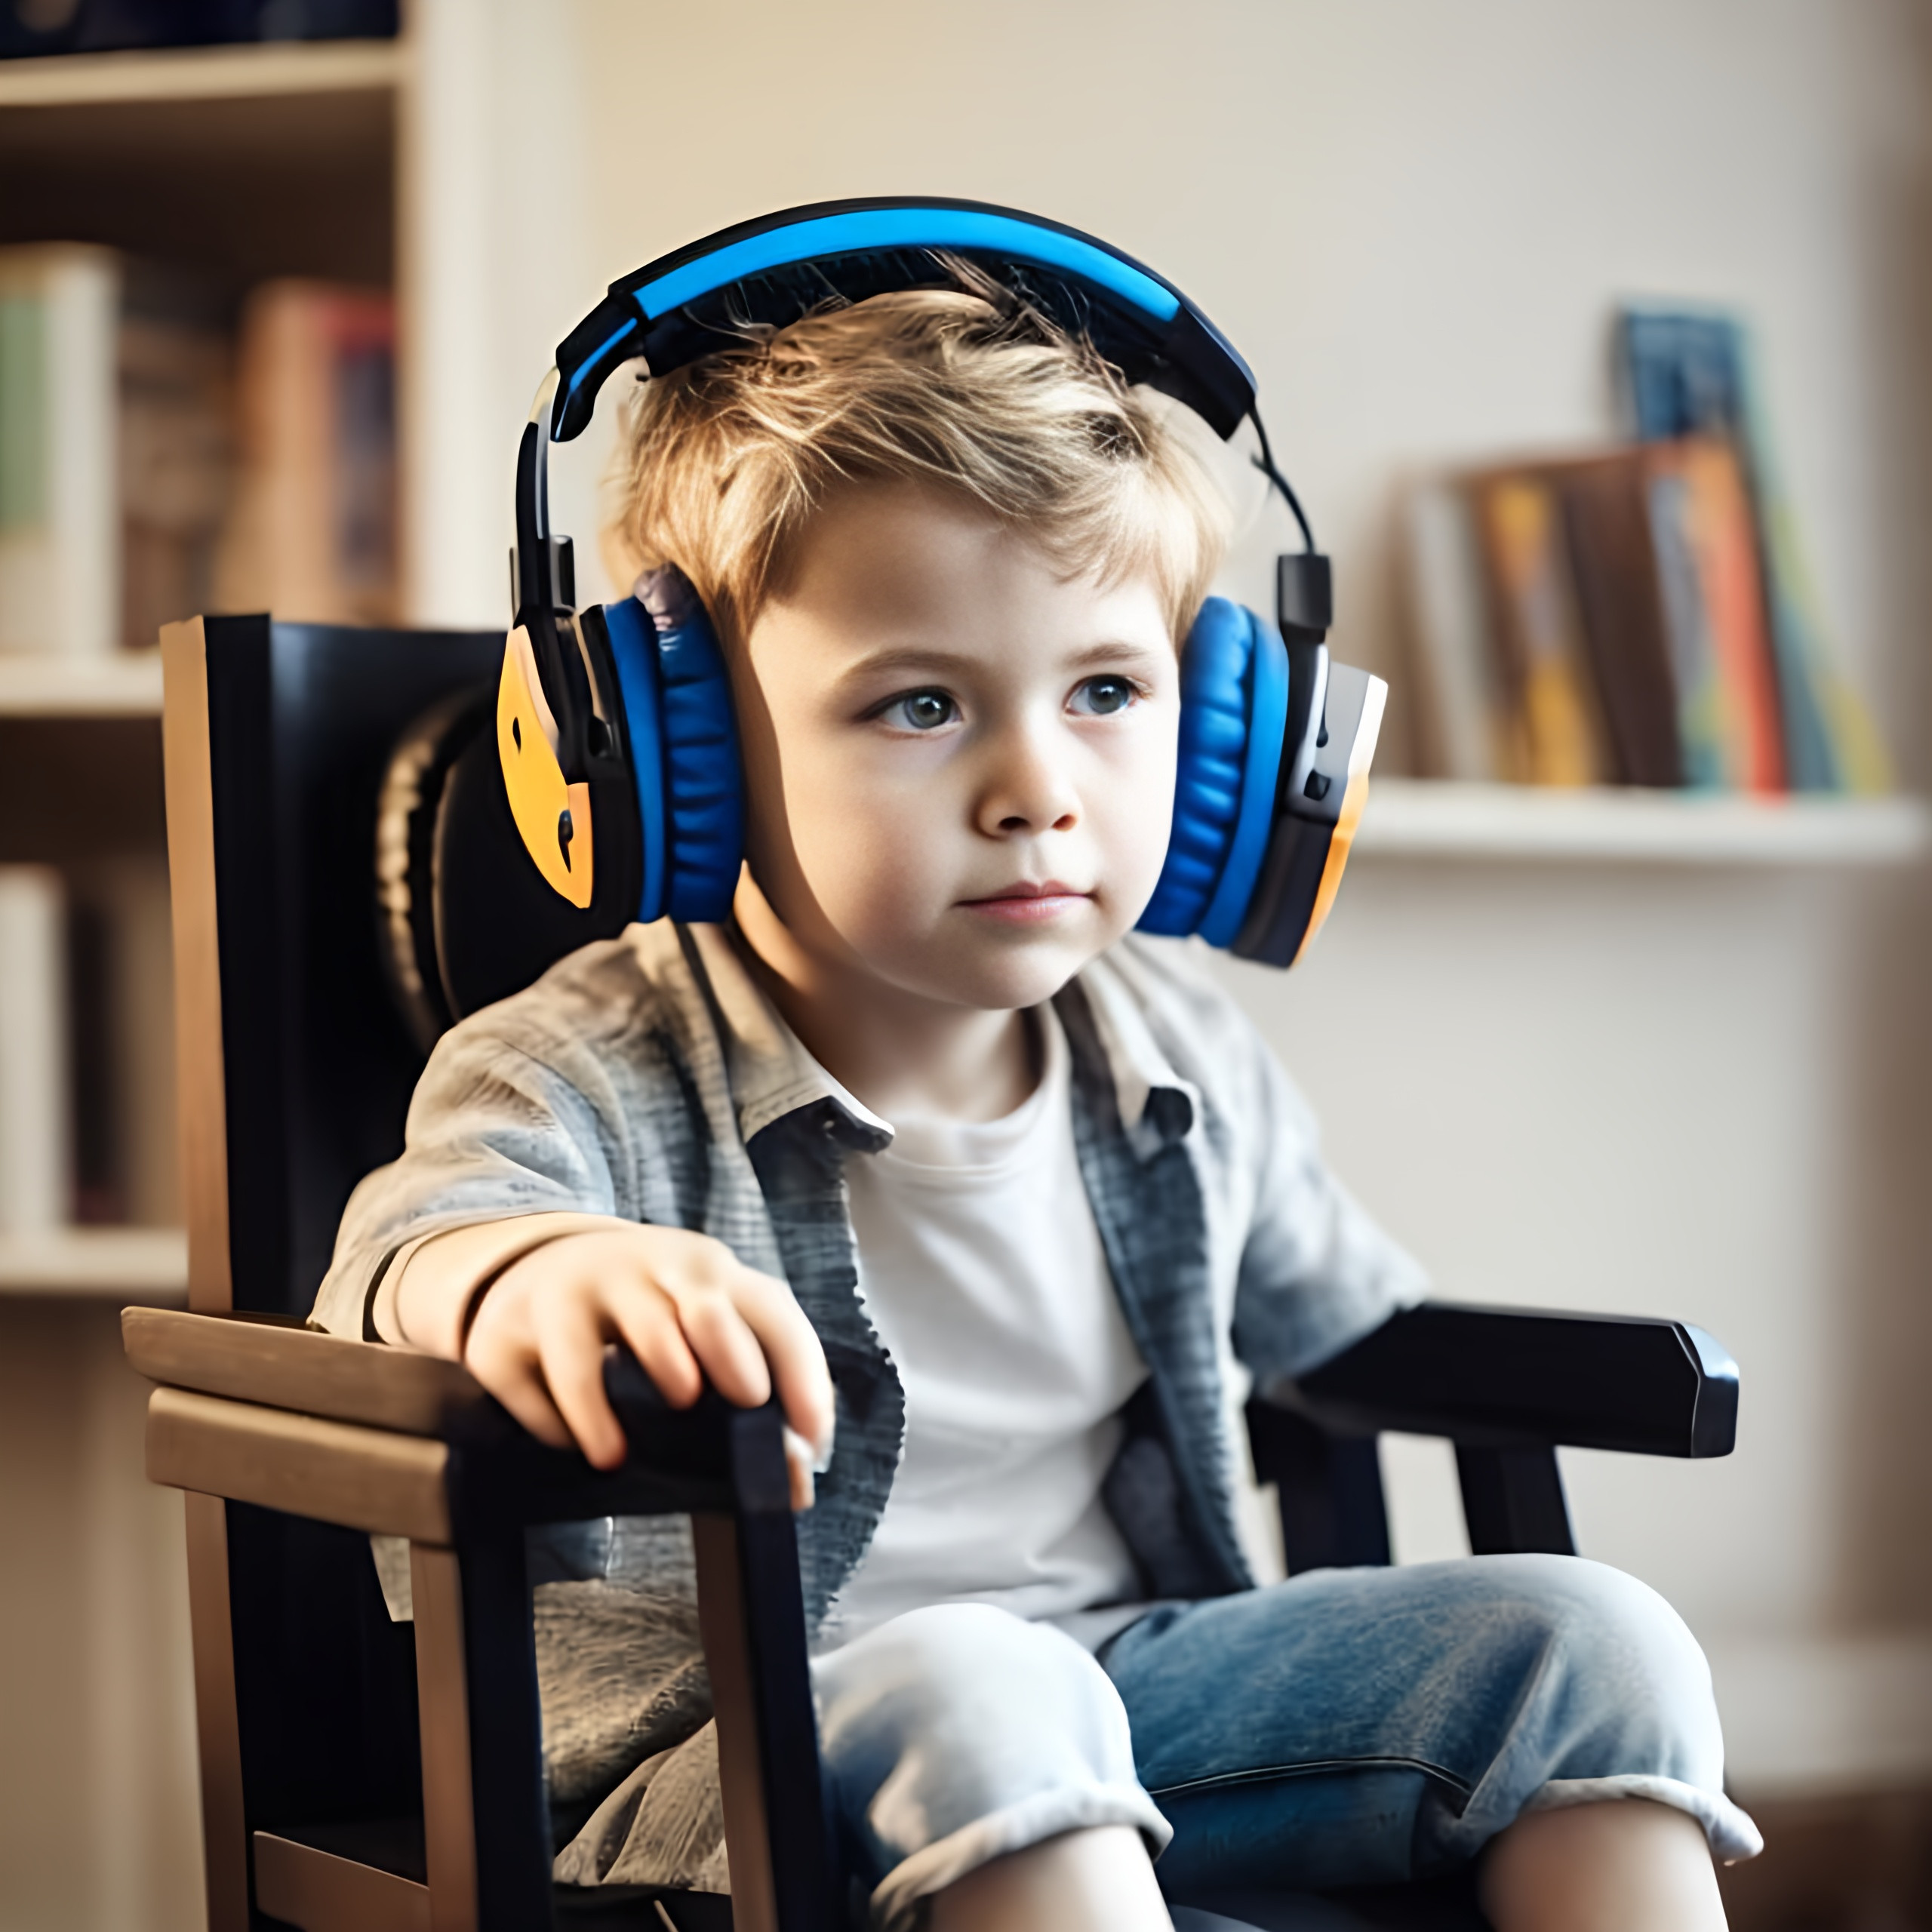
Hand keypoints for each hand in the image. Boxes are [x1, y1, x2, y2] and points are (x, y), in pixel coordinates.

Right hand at [461, 1222, 833, 1508]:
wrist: (543, 1260)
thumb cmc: (650, 1307)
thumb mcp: (707, 1325)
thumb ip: (758, 1392)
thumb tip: (793, 1487)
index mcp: (705, 1270)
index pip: (771, 1314)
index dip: (800, 1378)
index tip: (807, 1442)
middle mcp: (642, 1270)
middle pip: (699, 1312)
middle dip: (725, 1362)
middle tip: (723, 1408)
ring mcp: (568, 1294)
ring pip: (588, 1351)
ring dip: (605, 1409)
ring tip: (617, 1455)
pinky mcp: (504, 1334)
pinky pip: (526, 1389)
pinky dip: (551, 1427)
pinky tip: (571, 1443)